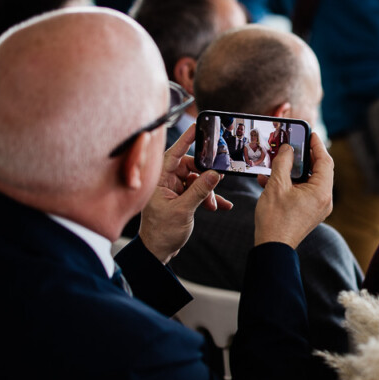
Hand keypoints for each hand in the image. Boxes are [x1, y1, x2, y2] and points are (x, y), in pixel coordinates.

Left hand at [139, 124, 233, 263]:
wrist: (158, 252)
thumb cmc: (162, 233)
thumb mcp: (183, 211)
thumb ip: (200, 191)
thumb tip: (215, 174)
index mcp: (159, 180)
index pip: (173, 154)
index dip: (186, 140)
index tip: (197, 127)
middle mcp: (165, 181)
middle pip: (190, 167)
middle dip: (205, 177)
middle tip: (217, 184)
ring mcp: (173, 189)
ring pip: (197, 179)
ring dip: (208, 191)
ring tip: (213, 204)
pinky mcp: (180, 198)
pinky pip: (198, 191)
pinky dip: (208, 198)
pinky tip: (220, 206)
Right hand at [253, 132, 333, 248]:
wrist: (273, 248)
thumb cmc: (275, 219)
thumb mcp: (276, 186)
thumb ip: (283, 163)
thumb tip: (287, 149)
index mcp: (321, 191)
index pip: (325, 161)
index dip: (317, 145)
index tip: (310, 133)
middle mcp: (324, 199)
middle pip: (318, 170)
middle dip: (303, 156)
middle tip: (292, 143)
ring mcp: (317, 207)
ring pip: (308, 181)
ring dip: (292, 170)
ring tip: (277, 161)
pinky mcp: (309, 212)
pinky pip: (302, 192)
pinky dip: (290, 183)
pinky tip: (270, 179)